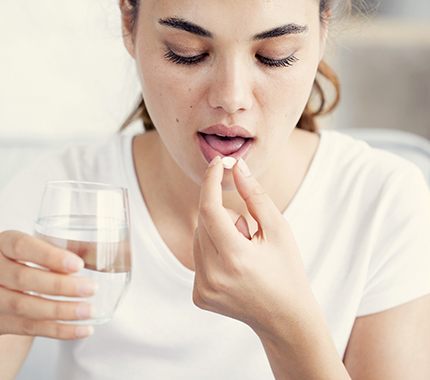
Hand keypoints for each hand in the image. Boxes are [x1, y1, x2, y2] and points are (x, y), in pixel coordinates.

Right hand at [0, 231, 95, 338]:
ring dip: (61, 311)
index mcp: (3, 244)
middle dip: (60, 286)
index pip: (21, 246)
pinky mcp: (0, 322)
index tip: (78, 264)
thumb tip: (100, 252)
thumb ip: (62, 248)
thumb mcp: (38, 246)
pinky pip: (28, 328)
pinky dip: (58, 331)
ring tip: (89, 310)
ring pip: (24, 307)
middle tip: (91, 288)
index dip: (49, 256)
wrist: (4, 283)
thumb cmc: (28, 259)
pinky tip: (82, 329)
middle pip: (23, 278)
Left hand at [192, 156, 316, 334]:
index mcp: (235, 258)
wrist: (285, 318)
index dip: (211, 181)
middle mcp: (213, 276)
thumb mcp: (279, 230)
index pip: (209, 209)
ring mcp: (203, 289)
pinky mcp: (198, 296)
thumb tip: (237, 167)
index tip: (218, 163)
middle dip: (224, 216)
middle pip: (203, 222)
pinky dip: (213, 252)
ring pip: (198, 238)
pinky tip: (235, 268)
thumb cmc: (287, 270)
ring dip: (218, 234)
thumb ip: (255, 196)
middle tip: (249, 234)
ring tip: (244, 254)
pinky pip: (198, 257)